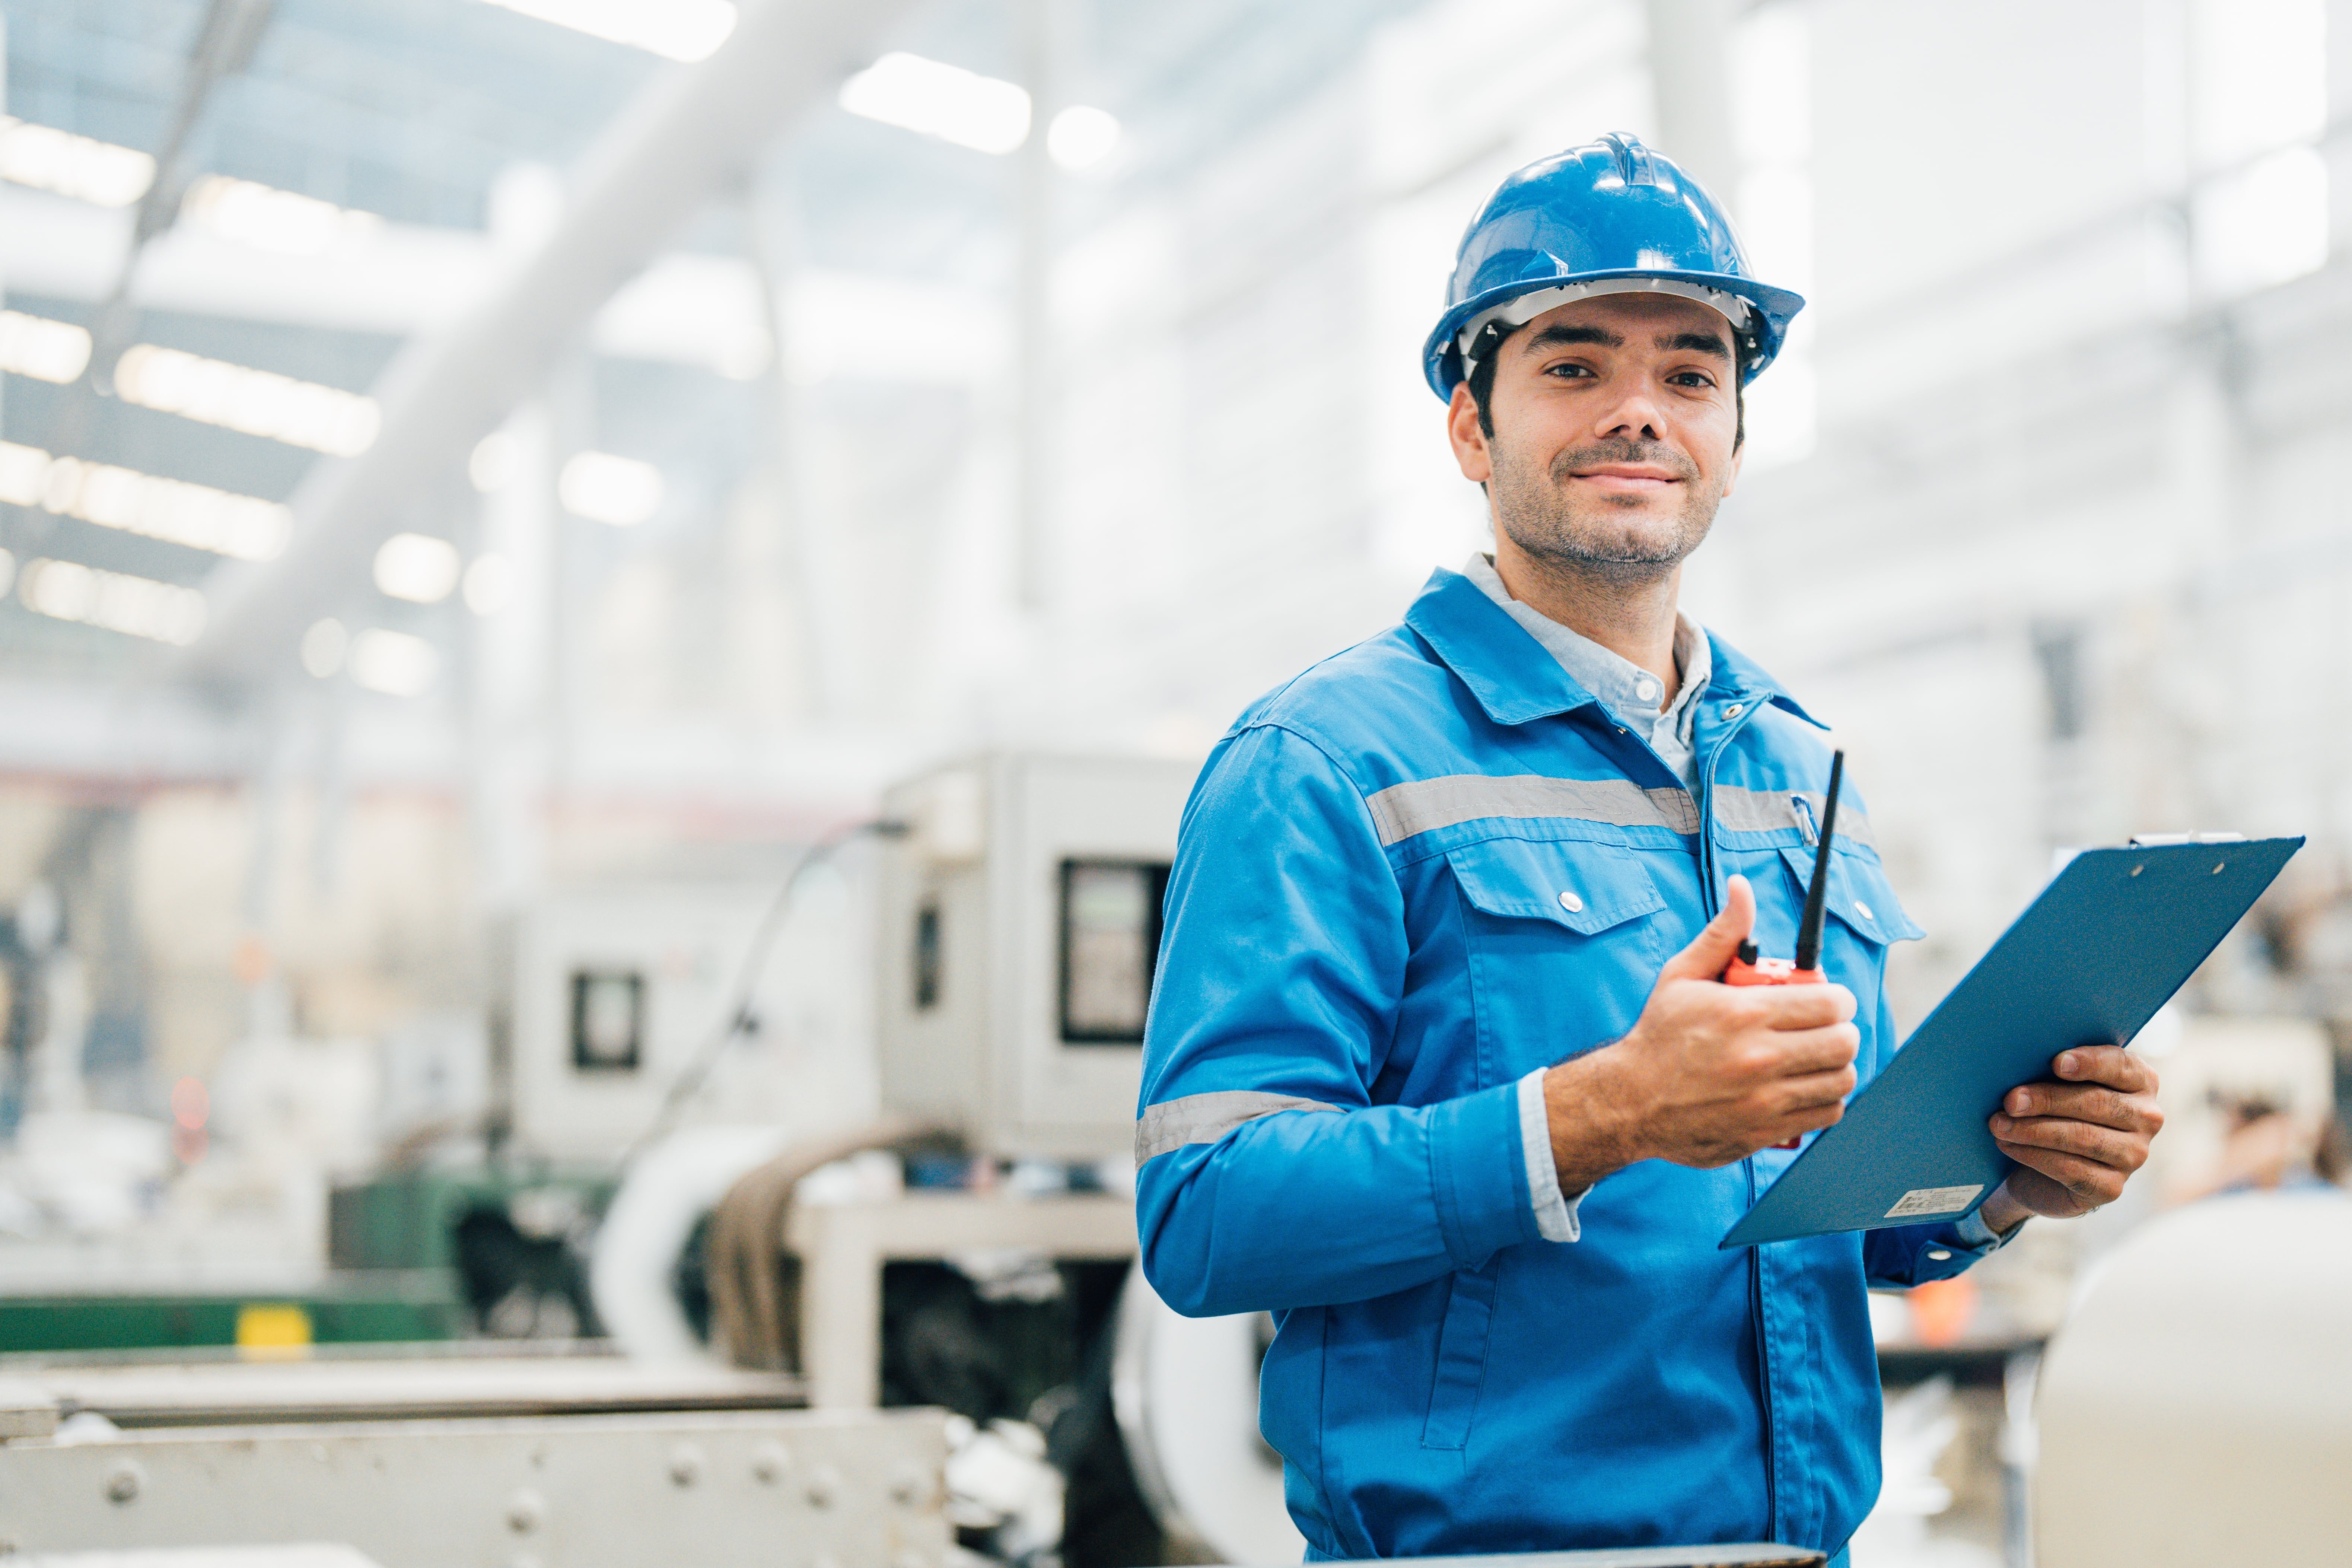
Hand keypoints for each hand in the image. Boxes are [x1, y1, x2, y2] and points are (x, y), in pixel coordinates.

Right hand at [1544, 875, 1860, 1189]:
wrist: (1629, 1101)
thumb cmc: (1659, 1034)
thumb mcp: (1682, 975)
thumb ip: (1723, 933)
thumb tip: (1742, 887)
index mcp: (1743, 1014)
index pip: (1829, 1003)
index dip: (1838, 998)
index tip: (1828, 999)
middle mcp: (1759, 1058)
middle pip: (1844, 1043)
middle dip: (1841, 1029)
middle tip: (1824, 1027)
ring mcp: (1764, 1100)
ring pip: (1841, 1080)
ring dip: (1836, 1064)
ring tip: (1814, 1056)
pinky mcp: (1766, 1132)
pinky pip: (1826, 1114)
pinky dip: (1825, 1099)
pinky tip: (1804, 1086)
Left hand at [1976, 1046, 2163, 1229]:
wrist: (2048, 1168)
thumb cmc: (2055, 1110)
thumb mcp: (2059, 1083)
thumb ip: (2056, 1068)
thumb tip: (2021, 1059)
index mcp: (2140, 1081)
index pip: (2122, 1066)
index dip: (2090, 1063)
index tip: (2056, 1063)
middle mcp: (2146, 1118)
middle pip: (2096, 1103)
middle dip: (2047, 1100)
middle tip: (2010, 1101)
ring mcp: (2134, 1155)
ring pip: (2083, 1138)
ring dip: (2033, 1131)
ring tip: (1999, 1125)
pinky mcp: (2112, 1187)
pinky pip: (2072, 1169)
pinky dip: (2034, 1156)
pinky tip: (2008, 1146)